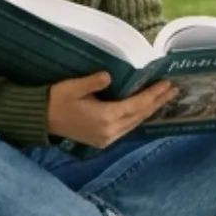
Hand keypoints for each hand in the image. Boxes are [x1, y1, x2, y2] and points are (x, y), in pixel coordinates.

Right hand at [45, 71, 178, 149]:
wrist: (40, 119)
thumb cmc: (56, 99)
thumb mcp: (73, 87)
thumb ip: (93, 82)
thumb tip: (109, 76)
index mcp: (104, 118)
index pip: (136, 105)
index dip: (153, 95)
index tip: (167, 84)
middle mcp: (109, 132)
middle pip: (139, 115)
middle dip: (157, 102)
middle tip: (174, 89)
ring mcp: (105, 138)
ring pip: (134, 123)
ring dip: (149, 110)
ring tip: (164, 98)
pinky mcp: (101, 140)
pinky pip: (126, 128)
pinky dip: (138, 117)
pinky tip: (144, 110)